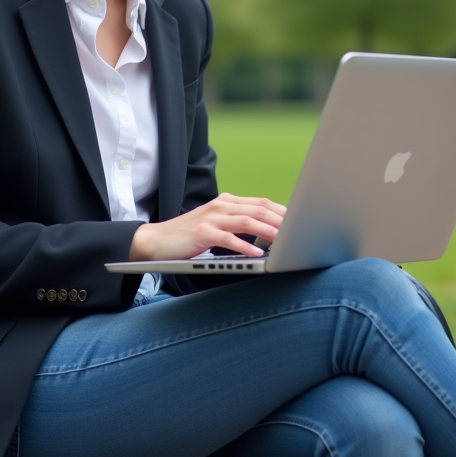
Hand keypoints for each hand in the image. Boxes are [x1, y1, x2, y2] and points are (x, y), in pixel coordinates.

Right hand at [129, 193, 285, 260]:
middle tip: (299, 232)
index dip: (282, 212)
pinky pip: (229, 239)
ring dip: (269, 231)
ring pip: (248, 221)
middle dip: (282, 221)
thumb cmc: (188, 236)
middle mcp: (221, 205)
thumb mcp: (215, 224)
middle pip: (259, 209)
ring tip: (285, 242)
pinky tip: (257, 254)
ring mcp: (211, 218)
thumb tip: (267, 232)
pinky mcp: (202, 233)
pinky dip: (246, 246)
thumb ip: (237, 223)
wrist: (156, 240)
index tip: (299, 223)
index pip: (261, 202)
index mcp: (226, 202)